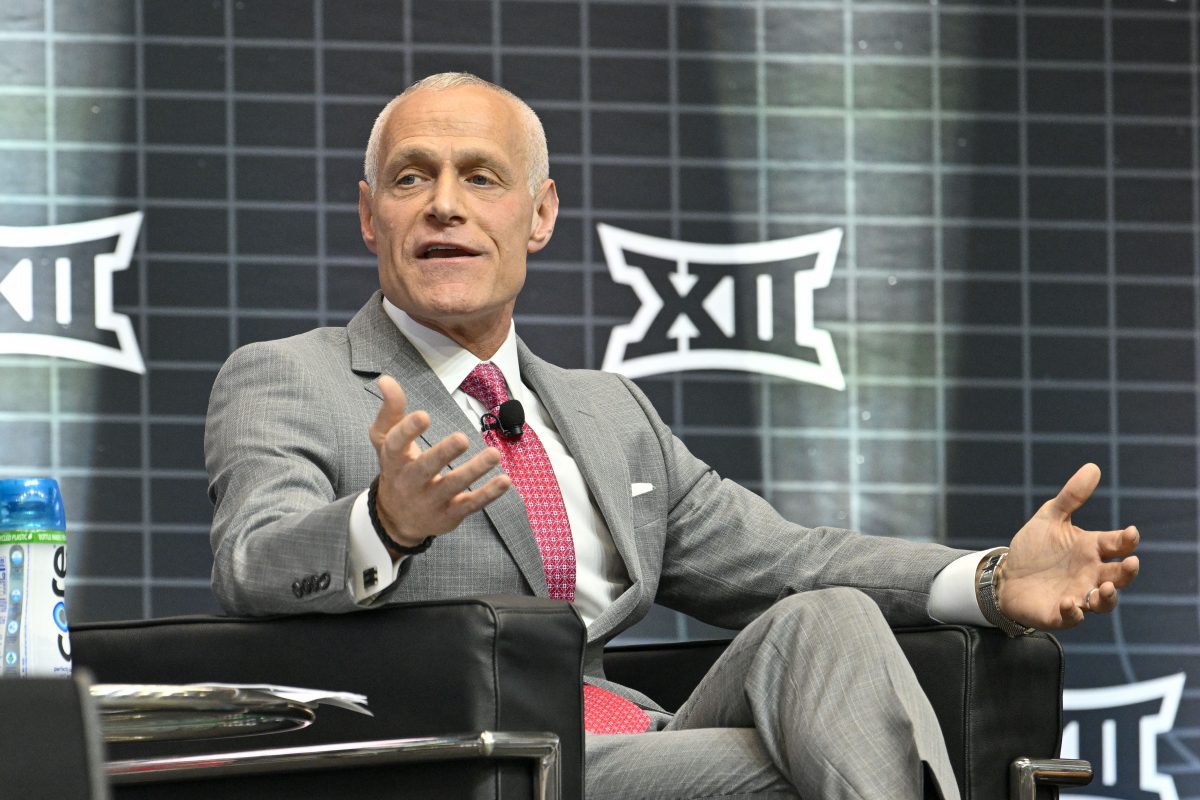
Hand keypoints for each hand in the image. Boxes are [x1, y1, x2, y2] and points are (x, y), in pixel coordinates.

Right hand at [368, 375, 510, 549]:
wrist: (397, 517)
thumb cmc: (397, 467)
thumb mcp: (386, 440)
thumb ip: (391, 409)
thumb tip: (386, 379)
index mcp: (393, 460)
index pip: (396, 444)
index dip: (408, 431)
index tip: (423, 415)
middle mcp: (410, 482)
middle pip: (426, 468)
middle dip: (444, 454)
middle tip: (462, 438)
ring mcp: (430, 500)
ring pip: (453, 485)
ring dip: (474, 471)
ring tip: (494, 454)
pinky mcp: (449, 514)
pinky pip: (471, 504)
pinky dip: (488, 494)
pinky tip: (505, 480)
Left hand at [997, 463, 1139, 629]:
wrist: (1005, 576)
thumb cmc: (1034, 548)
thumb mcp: (1050, 518)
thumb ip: (1071, 497)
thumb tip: (1093, 467)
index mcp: (1091, 550)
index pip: (1117, 545)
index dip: (1126, 540)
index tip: (1130, 533)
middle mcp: (1091, 574)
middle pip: (1119, 576)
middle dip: (1127, 572)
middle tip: (1131, 563)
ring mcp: (1078, 595)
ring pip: (1104, 602)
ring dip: (1108, 597)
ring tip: (1105, 588)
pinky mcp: (1059, 613)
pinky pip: (1072, 618)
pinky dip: (1074, 613)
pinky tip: (1069, 603)